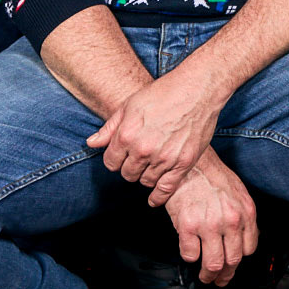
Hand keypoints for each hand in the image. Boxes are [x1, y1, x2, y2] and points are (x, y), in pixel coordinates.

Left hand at [86, 71, 221, 203]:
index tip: (122, 155)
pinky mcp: (183, 163)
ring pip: (145, 181)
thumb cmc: (163, 93)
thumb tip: (91, 143)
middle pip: (127, 174)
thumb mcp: (130, 105)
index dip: (115, 159)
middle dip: (130, 167)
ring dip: (145, 175)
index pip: (111, 163)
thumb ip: (110, 127)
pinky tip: (154, 199)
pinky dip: (158, 197)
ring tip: (151, 164)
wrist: (197, 90)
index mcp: (127, 135)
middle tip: (138, 157)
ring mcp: (164, 158)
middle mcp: (143, 150)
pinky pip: (166, 188)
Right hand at [164, 150, 258, 285]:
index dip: (239, 259)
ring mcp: (210, 225)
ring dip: (208, 275)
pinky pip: (190, 255)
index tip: (232, 263)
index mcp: (246, 212)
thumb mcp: (237, 192)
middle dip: (225, 275)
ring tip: (205, 276)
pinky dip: (190, 257)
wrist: (191, 162)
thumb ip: (242, 215)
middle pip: (232, 261)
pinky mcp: (188, 226)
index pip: (249, 249)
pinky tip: (190, 252)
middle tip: (219, 279)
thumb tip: (243, 238)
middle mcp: (231, 220)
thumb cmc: (212, 175)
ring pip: (213, 264)